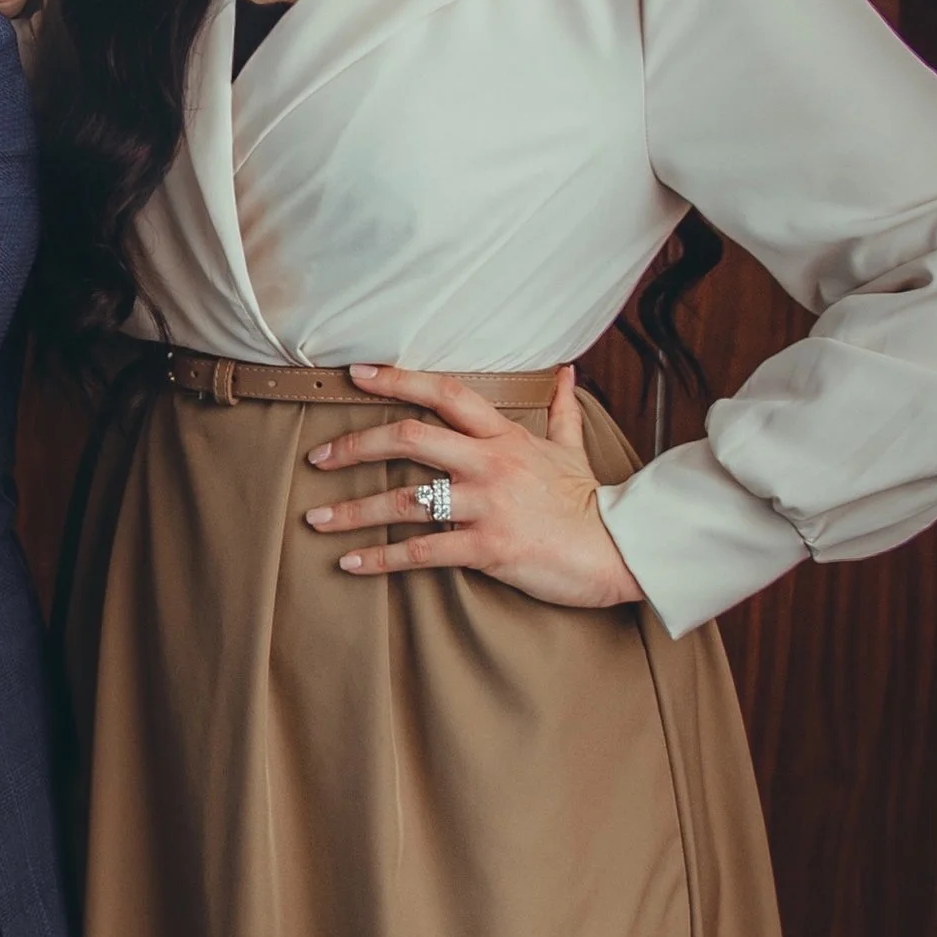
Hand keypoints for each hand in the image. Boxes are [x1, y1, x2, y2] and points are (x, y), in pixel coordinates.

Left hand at [303, 367, 644, 608]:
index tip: (356, 375)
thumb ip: (561, 411)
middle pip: (410, 439)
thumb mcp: (573, 448)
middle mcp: (490, 463)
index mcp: (505, 436)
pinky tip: (350, 564)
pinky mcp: (487, 548)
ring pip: (406, 500)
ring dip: (354, 511)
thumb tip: (565, 372)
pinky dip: (381, 559)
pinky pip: (422, 552)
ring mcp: (487, 505)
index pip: (445, 394)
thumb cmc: (590, 501)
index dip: (398, 380)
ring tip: (316, 518)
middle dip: (355, 446)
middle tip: (317, 457)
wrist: (619, 548)